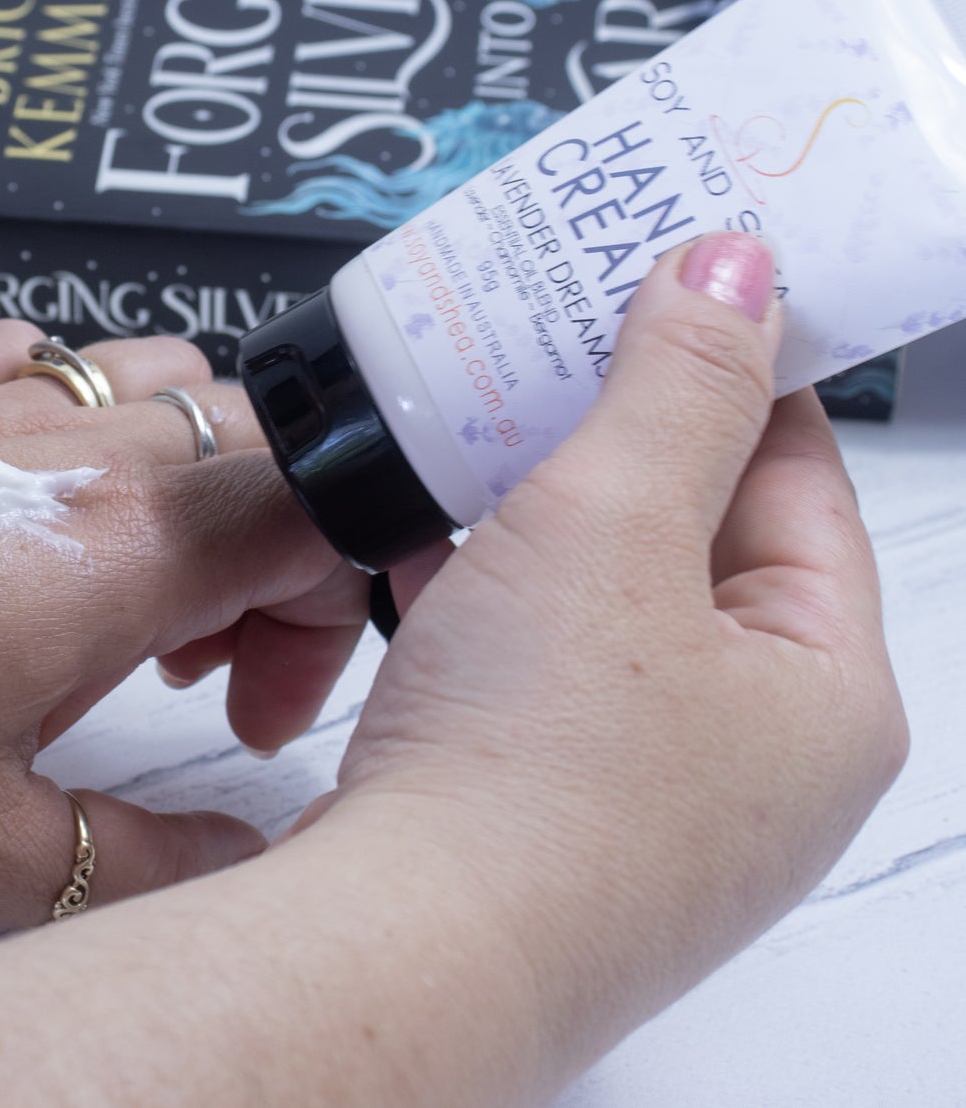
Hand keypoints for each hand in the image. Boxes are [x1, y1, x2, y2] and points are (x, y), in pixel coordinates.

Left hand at [0, 325, 364, 922]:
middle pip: (272, 457)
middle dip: (279, 566)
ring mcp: (21, 406)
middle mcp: (98, 452)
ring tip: (140, 581)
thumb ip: (143, 860)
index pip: (323, 523)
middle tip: (201, 670)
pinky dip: (100, 416)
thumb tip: (235, 856)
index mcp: (131, 546)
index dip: (329, 620)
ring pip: (185, 387)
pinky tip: (49, 490)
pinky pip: (70, 362)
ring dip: (205, 483)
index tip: (247, 713)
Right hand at [294, 233, 907, 1091]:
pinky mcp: (557, 810)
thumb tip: (738, 271)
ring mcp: (655, 792)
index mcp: (825, 691)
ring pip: (608, 600)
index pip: (798, 473)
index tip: (668, 282)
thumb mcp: (611, 524)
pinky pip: (546, 666)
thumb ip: (680, 384)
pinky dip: (499, 597)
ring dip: (546, 515)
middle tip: (552, 344)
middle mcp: (757, 754)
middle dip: (618, 434)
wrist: (398, 953)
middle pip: (698, 535)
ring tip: (482, 430)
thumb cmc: (529, 776)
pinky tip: (432, 549)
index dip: (732, 361)